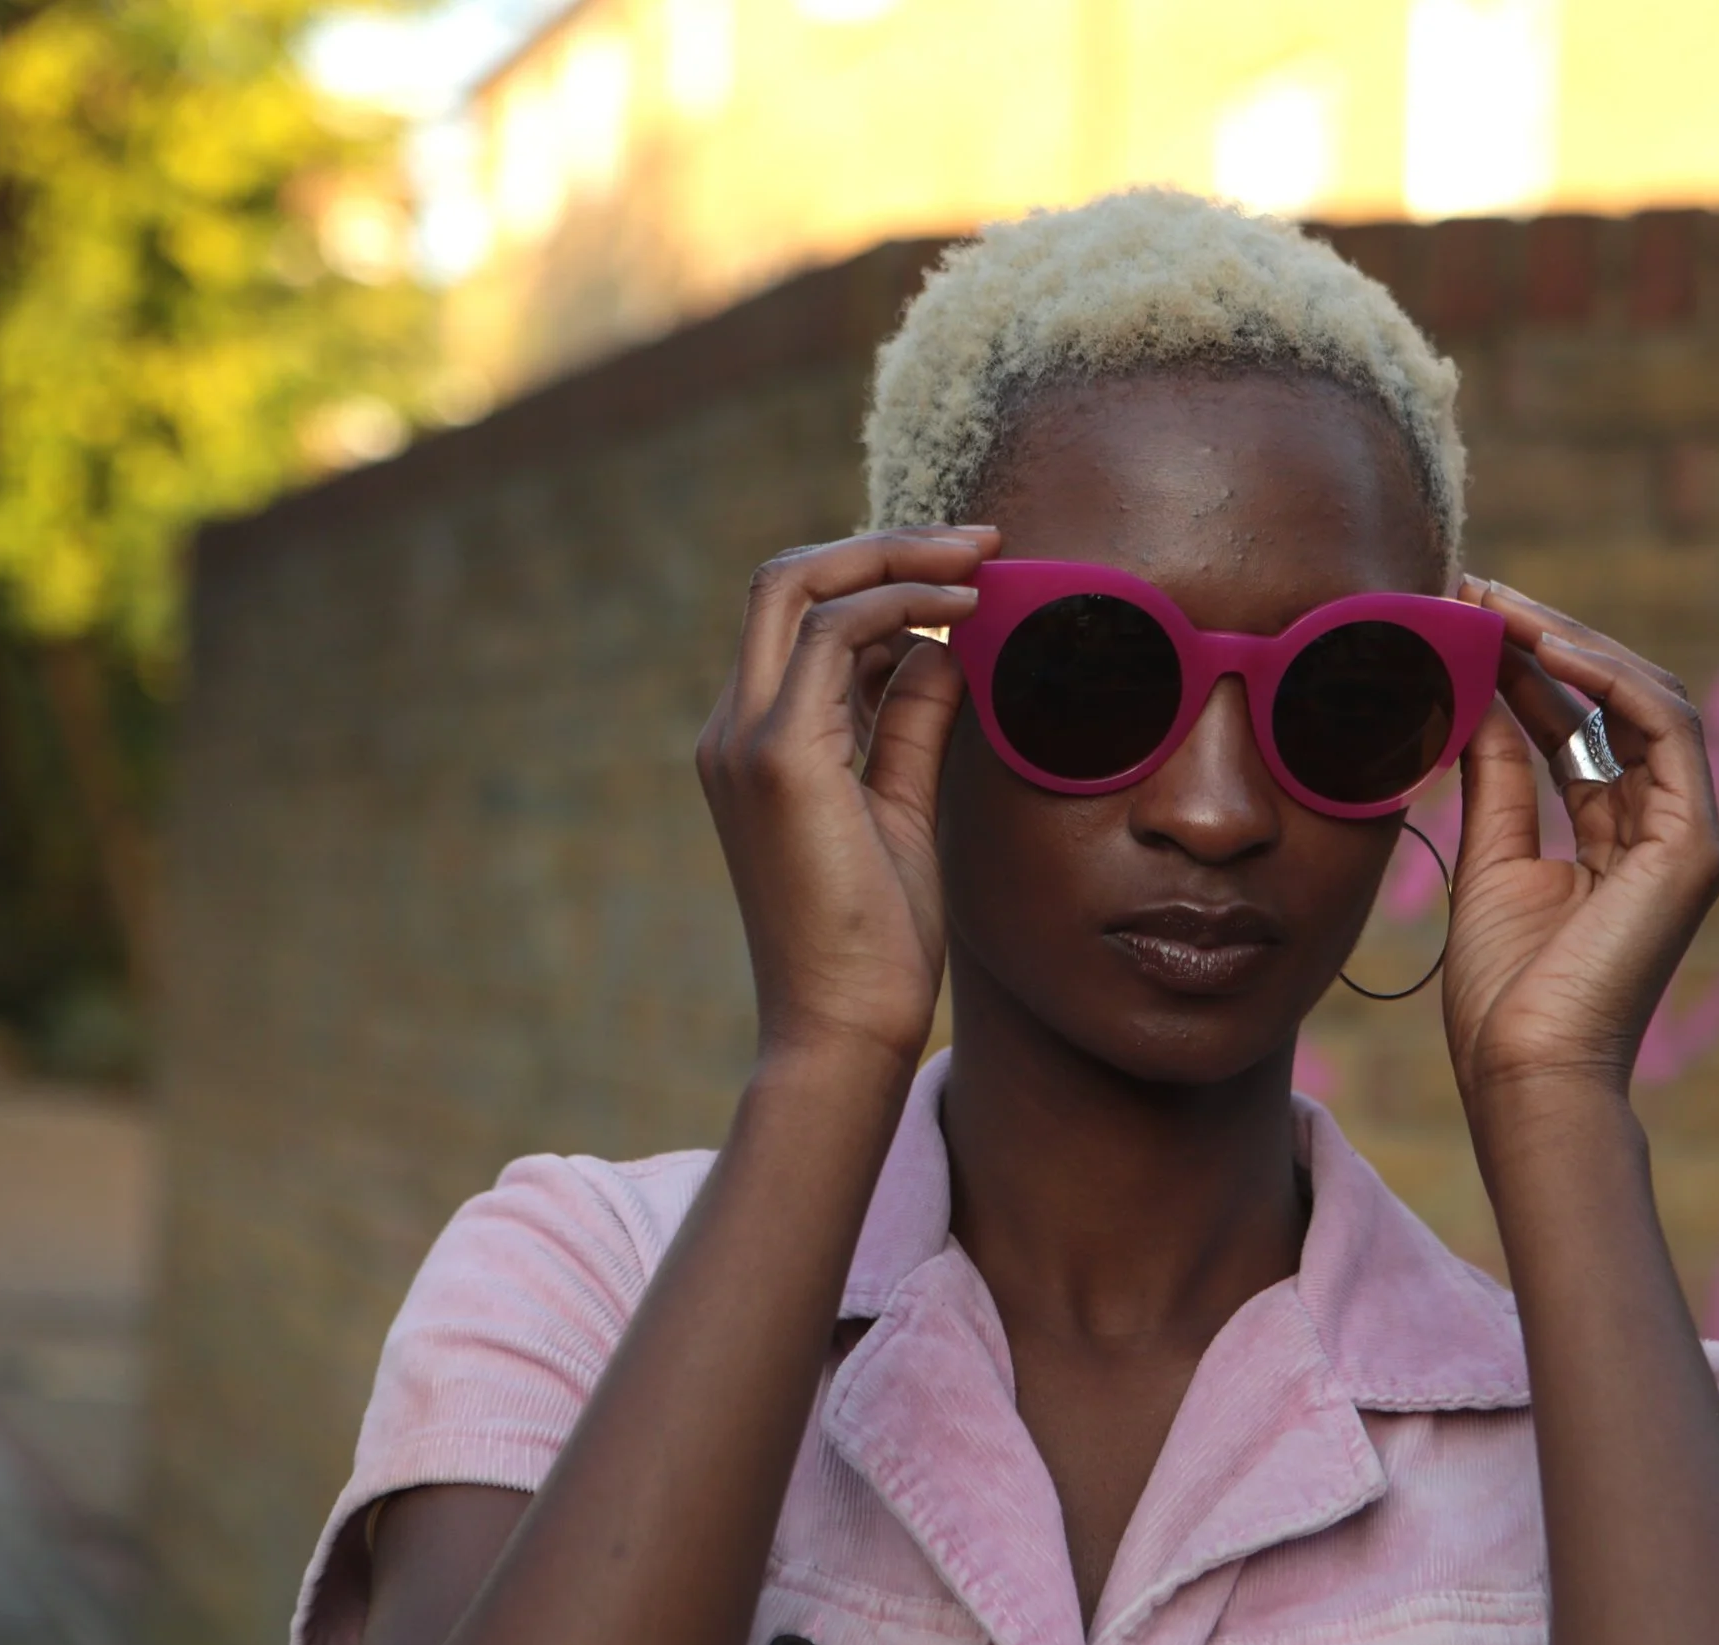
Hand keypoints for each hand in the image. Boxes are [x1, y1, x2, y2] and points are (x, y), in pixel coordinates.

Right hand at [695, 528, 996, 1064]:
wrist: (843, 1029)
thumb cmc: (876, 939)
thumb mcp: (903, 807)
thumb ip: (913, 723)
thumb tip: (945, 648)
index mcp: (753, 741)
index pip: (799, 616)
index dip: (881, 577)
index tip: (970, 571)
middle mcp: (732, 728)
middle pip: (787, 578)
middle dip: (887, 544)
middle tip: (982, 540)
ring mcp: (744, 739)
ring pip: (801, 585)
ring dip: (902, 560)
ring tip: (986, 564)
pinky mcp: (776, 758)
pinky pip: (836, 636)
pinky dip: (905, 608)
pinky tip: (971, 616)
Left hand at [1440, 577, 1718, 1115]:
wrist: (1526, 1074)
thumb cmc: (1503, 996)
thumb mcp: (1490, 860)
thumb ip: (1497, 778)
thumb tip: (1479, 698)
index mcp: (1616, 840)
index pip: (1581, 726)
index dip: (1526, 666)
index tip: (1462, 617)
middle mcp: (1661, 830)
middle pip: (1617, 703)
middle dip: (1547, 640)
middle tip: (1474, 590)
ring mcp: (1688, 836)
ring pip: (1647, 700)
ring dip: (1571, 644)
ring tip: (1497, 604)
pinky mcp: (1694, 847)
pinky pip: (1664, 731)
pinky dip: (1608, 679)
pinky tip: (1544, 646)